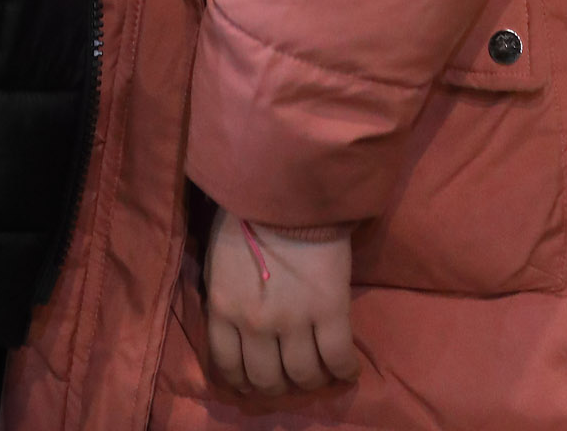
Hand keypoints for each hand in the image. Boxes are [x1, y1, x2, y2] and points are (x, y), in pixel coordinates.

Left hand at [204, 211, 359, 396]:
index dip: (245, 380)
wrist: (283, 182)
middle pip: (267, 379)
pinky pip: (337, 357)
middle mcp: (255, 324)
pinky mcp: (329, 309)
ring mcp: (293, 320)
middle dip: (279, 384)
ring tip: (319, 370)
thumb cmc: (246, 212)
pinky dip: (344, 371)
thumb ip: (227, 297)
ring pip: (303, 375)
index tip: (255, 379)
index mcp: (223, 308)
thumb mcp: (219, 259)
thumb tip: (238, 324)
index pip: (229, 367)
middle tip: (289, 374)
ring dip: (312, 380)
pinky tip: (347, 369)